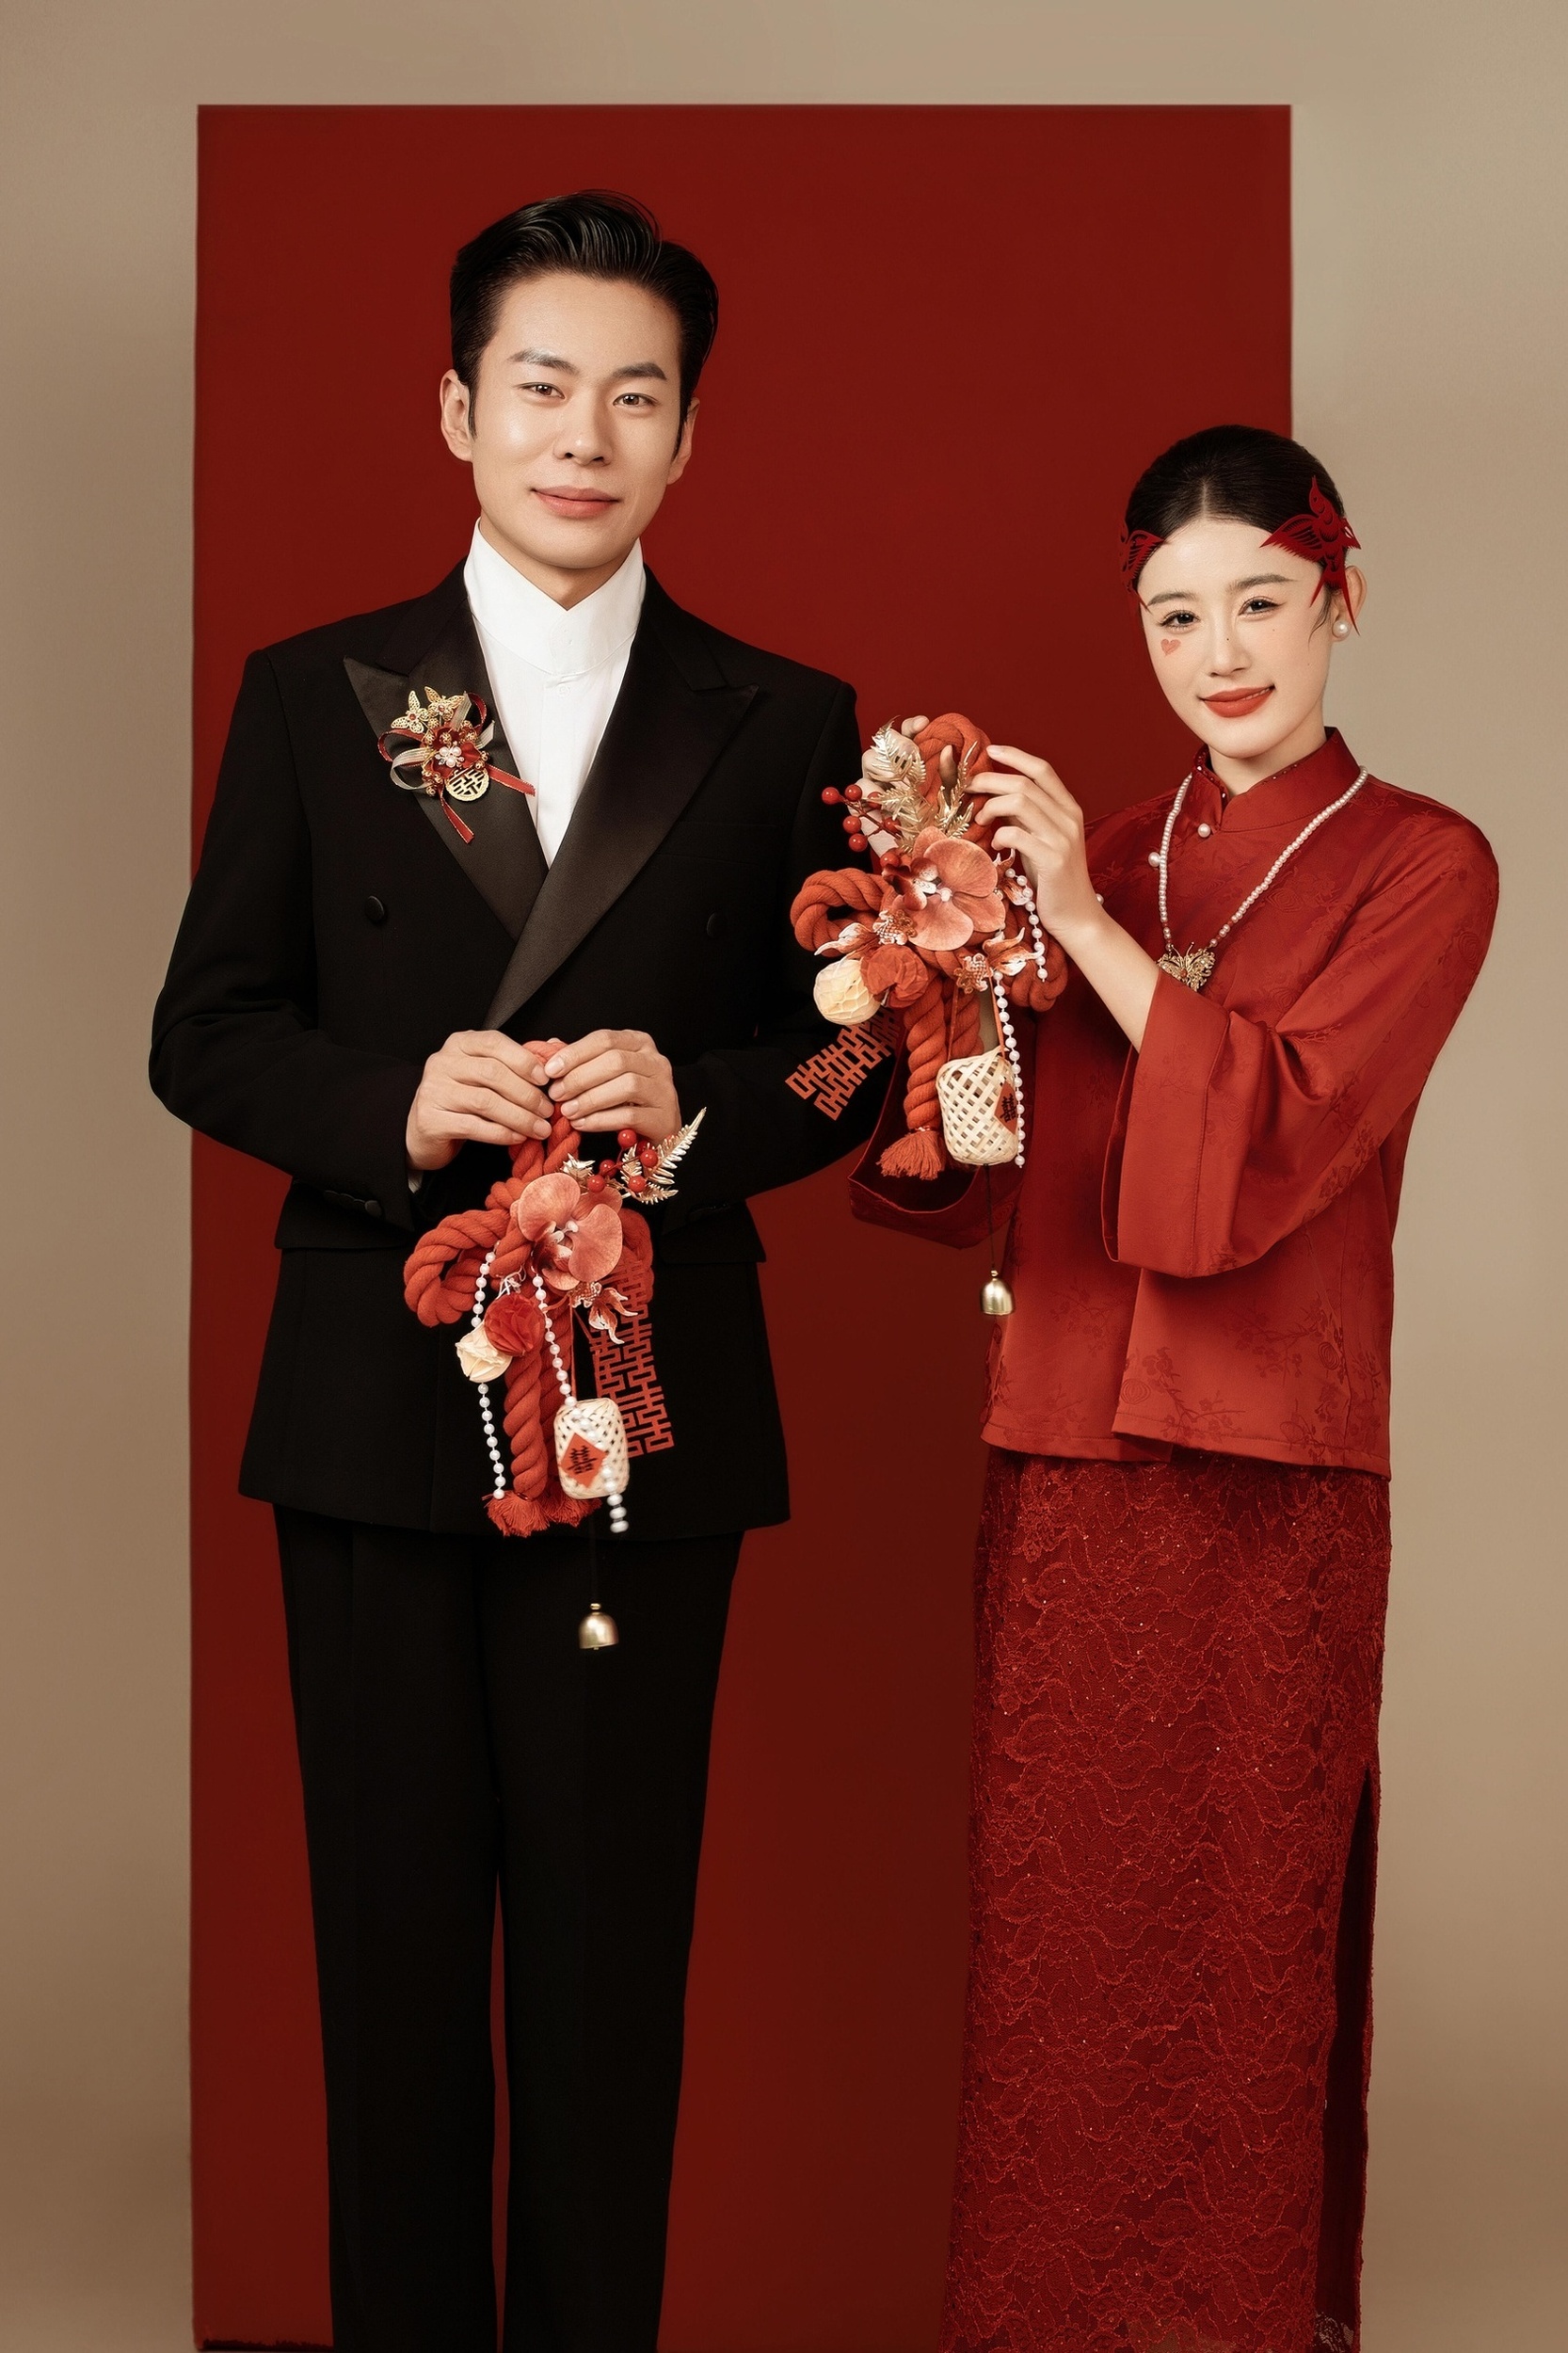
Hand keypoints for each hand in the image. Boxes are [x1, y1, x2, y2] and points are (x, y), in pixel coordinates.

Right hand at [406, 1030, 555, 1171]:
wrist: (425, 1131)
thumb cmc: (462, 1100)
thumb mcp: (485, 1075)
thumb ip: (515, 1062)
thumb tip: (554, 1049)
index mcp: (458, 1044)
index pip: (494, 1043)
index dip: (523, 1060)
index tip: (546, 1079)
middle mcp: (442, 1063)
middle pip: (493, 1073)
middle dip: (527, 1094)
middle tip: (547, 1110)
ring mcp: (433, 1090)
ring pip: (485, 1101)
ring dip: (519, 1117)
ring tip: (539, 1127)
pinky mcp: (430, 1120)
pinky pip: (474, 1126)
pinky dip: (501, 1133)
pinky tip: (518, 1137)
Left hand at [544, 1029, 681, 1140]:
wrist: (659, 1130)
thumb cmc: (628, 1097)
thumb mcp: (606, 1073)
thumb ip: (582, 1059)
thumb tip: (551, 1045)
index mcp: (639, 1043)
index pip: (605, 1039)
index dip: (575, 1053)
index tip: (550, 1070)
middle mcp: (656, 1062)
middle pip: (615, 1061)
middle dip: (580, 1077)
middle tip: (556, 1093)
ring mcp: (663, 1089)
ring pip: (626, 1086)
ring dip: (590, 1099)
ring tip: (567, 1111)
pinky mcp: (663, 1117)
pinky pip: (630, 1115)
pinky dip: (601, 1120)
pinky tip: (582, 1124)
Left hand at [966, 749, 1103, 948]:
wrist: (1076, 917)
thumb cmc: (1053, 879)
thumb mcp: (1041, 840)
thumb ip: (1025, 817)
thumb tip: (997, 797)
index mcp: (1069, 808)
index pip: (1042, 769)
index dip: (1015, 755)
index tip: (990, 751)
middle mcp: (1068, 817)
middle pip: (1024, 782)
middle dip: (990, 780)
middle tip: (969, 788)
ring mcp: (1062, 838)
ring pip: (1020, 801)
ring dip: (991, 805)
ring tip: (980, 819)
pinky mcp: (1053, 859)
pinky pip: (1017, 834)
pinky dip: (999, 835)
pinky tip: (994, 846)